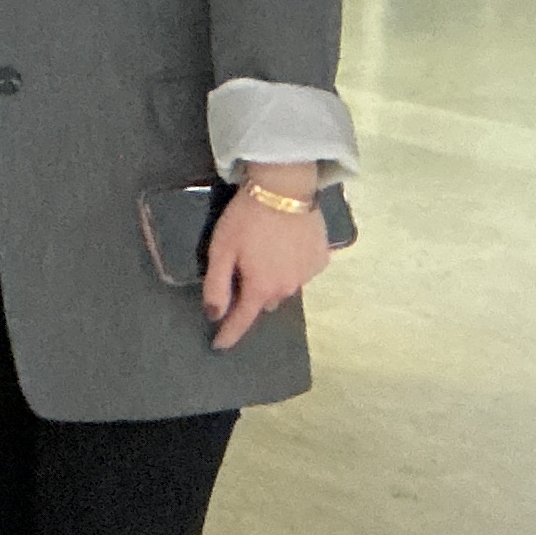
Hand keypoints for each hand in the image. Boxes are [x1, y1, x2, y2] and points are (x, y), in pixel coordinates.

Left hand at [202, 173, 332, 350]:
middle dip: (251, 294)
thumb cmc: (247, 218)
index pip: (242, 321)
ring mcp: (308, 275)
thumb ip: (216, 286)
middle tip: (240, 271)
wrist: (285, 188)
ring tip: (263, 255)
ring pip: (284, 287)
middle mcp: (288, 288)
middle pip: (263, 301)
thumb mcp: (221, 250)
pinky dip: (291, 266)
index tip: (219, 346)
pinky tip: (284, 247)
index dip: (228, 335)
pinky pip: (301, 272)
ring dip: (272, 279)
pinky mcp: (321, 259)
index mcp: (261, 288)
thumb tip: (214, 315)